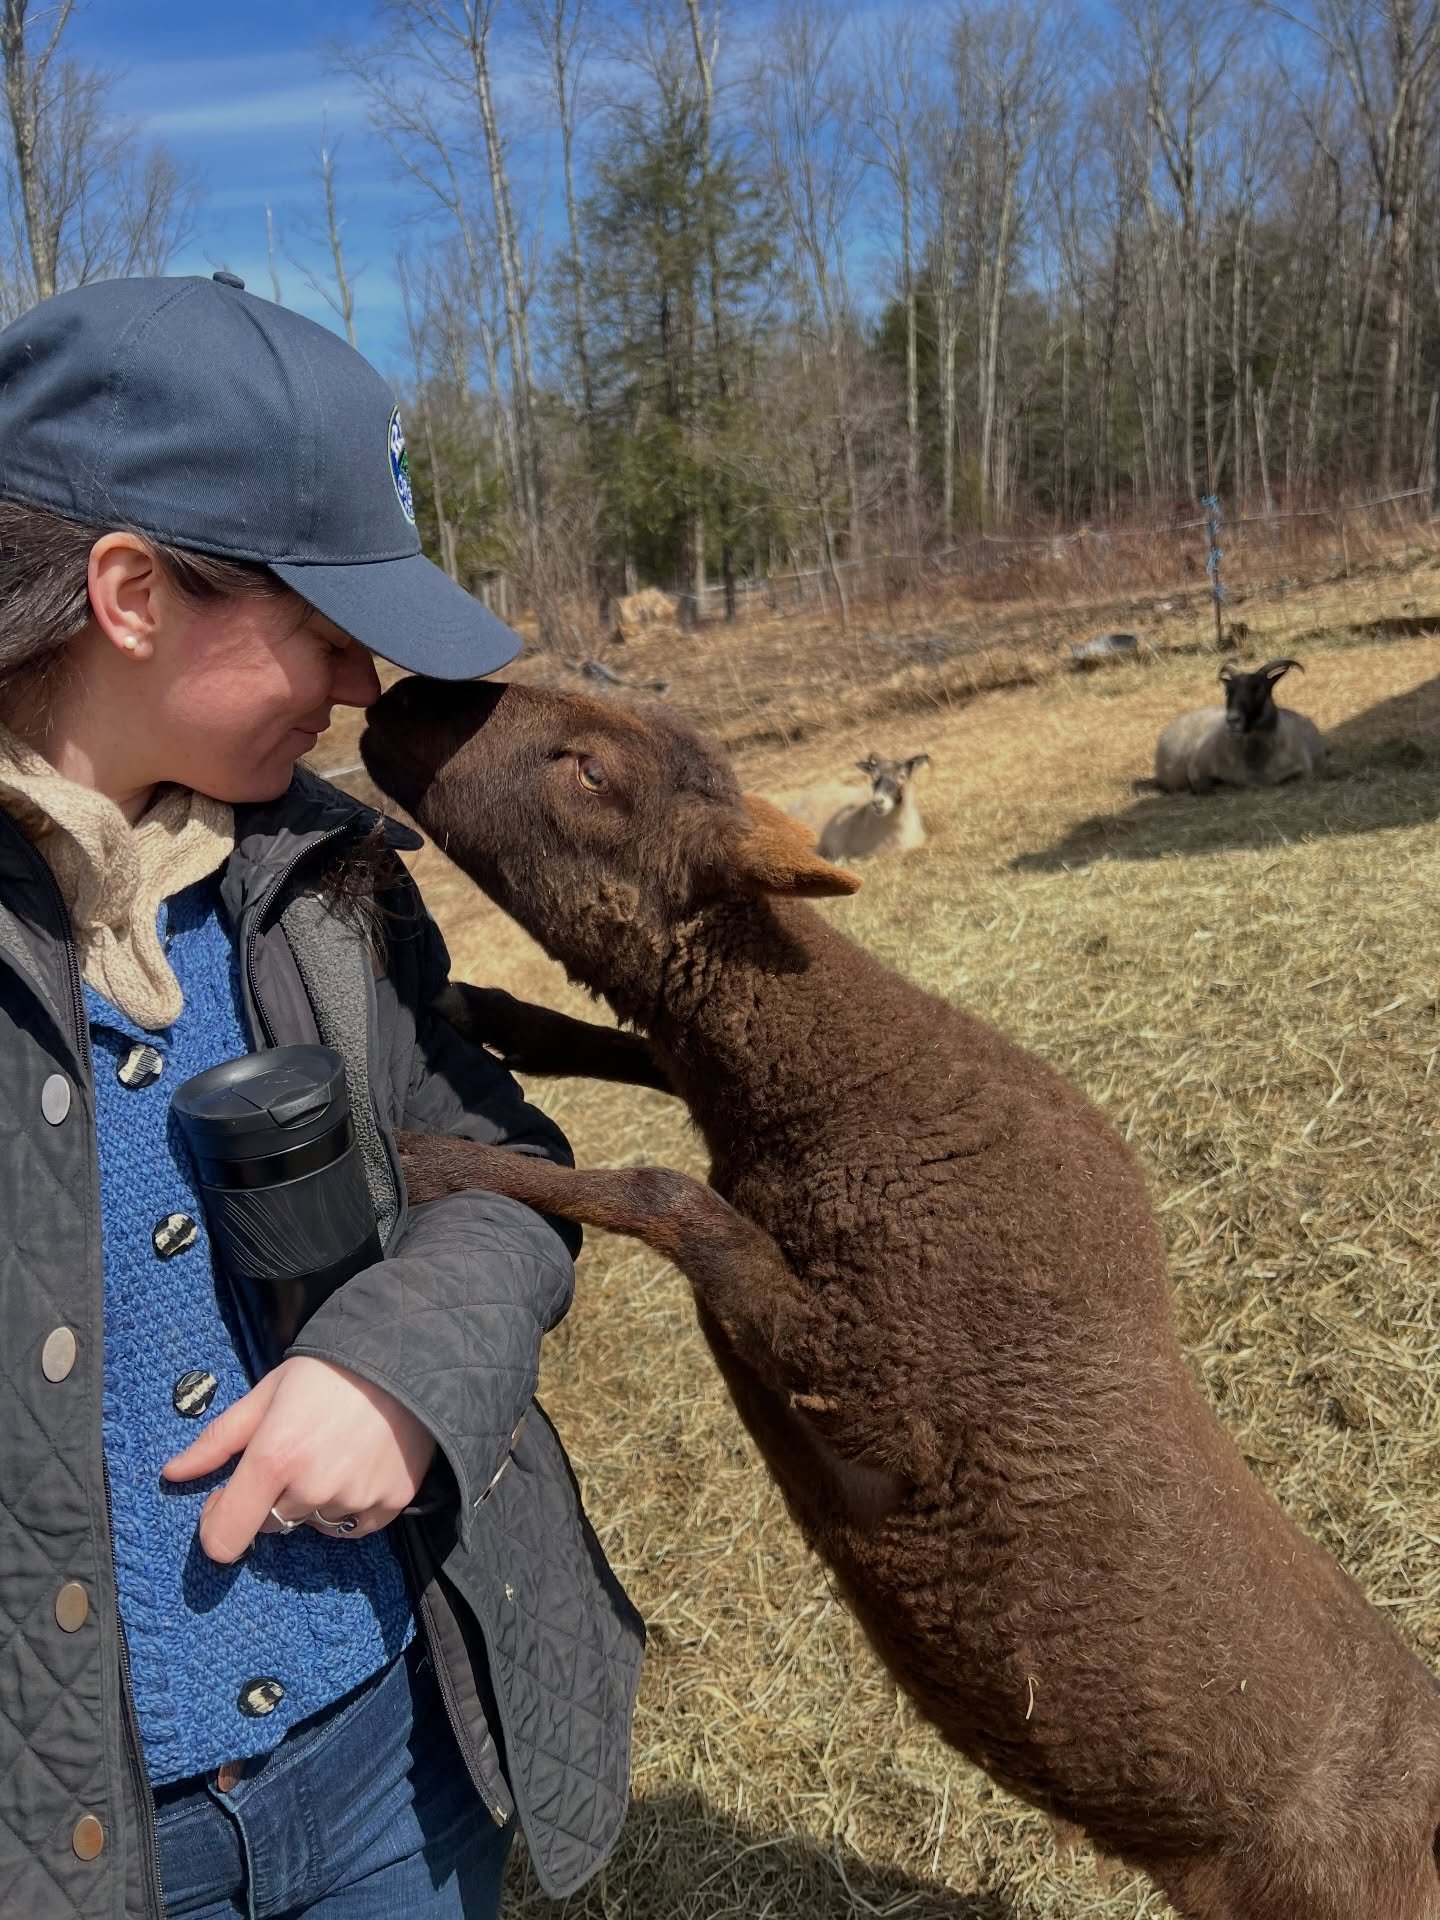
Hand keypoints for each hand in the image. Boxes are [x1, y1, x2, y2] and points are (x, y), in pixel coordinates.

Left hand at [162, 1356, 436, 1563]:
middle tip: (296, 1452)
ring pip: (313, 1523)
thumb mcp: (265, 1394)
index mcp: (274, 1457)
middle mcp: (312, 1487)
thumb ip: (217, 1440)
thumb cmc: (328, 1371)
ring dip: (312, 1501)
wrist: (407, 1356)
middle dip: (272, 1497)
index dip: (216, 1525)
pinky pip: (355, 1526)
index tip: (225, 1500)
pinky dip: (350, 1506)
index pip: (225, 1537)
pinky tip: (358, 1467)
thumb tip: (172, 1473)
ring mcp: (354, 1498)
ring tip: (332, 1453)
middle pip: (271, 1524)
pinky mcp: (390, 1503)